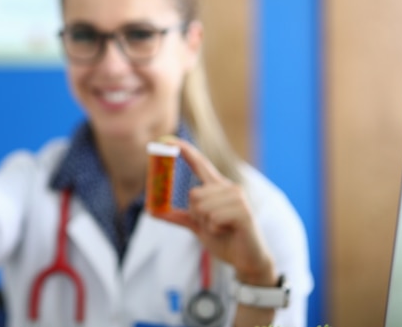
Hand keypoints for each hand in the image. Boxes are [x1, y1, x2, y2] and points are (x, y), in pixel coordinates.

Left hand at [154, 138, 276, 284]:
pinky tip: (228, 232)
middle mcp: (228, 187)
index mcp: (217, 187)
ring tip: (222, 228)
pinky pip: (213, 217)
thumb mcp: (197, 226)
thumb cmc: (225, 240)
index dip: (184, 150)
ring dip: (206, 224)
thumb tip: (153, 211)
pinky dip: (215, 229)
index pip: (200, 163)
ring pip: (201, 206)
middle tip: (212, 225)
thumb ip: (178, 216)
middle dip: (196, 215)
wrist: (248, 260)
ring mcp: (237, 198)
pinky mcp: (243, 211)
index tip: (167, 140)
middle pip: (193, 194)